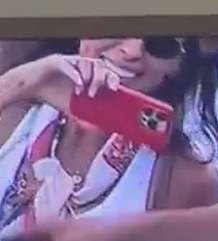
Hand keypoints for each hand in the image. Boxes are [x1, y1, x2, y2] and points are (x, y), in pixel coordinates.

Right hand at [11, 53, 128, 113]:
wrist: (32, 90)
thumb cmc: (54, 97)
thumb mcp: (75, 110)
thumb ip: (87, 118)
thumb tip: (98, 130)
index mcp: (88, 76)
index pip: (106, 72)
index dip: (113, 79)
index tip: (114, 90)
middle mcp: (81, 66)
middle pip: (100, 65)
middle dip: (103, 79)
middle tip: (97, 94)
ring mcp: (70, 62)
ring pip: (87, 62)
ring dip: (90, 78)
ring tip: (84, 94)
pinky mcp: (56, 61)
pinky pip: (70, 65)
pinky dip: (76, 76)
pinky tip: (78, 88)